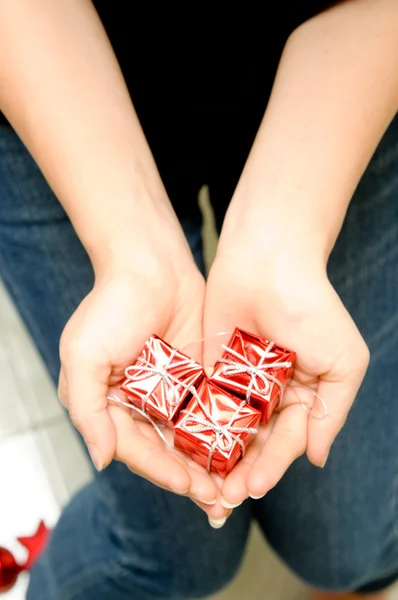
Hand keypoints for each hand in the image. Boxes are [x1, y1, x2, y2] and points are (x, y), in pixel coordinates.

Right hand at [58, 231, 222, 512]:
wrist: (150, 263)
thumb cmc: (110, 305)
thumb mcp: (84, 355)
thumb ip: (88, 410)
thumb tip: (101, 459)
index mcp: (109, 405)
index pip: (136, 449)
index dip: (162, 471)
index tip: (190, 487)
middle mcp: (140, 403)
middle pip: (166, 450)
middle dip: (191, 476)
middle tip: (220, 500)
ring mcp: (171, 391)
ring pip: (192, 436)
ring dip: (211, 461)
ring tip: (236, 485)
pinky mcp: (197, 375)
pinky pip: (211, 409)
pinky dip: (225, 431)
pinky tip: (245, 448)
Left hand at [204, 220, 368, 508]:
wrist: (269, 260)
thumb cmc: (313, 309)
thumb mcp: (343, 363)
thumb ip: (330, 413)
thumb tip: (317, 458)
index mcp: (305, 394)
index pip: (287, 440)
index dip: (272, 465)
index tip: (254, 488)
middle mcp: (273, 392)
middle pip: (256, 441)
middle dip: (243, 469)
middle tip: (225, 497)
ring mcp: (241, 381)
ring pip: (228, 428)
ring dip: (219, 457)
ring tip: (206, 484)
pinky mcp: (212, 367)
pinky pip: (205, 403)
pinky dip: (197, 427)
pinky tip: (187, 449)